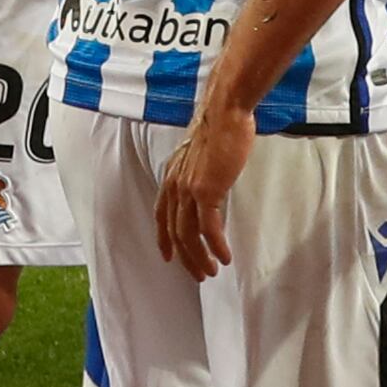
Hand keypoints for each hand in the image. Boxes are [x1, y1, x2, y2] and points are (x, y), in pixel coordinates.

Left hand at [154, 103, 252, 280]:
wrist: (225, 112)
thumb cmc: (219, 127)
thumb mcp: (201, 154)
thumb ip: (199, 172)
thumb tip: (208, 185)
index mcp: (172, 175)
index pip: (161, 214)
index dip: (163, 238)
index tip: (168, 257)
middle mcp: (175, 185)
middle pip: (174, 231)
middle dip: (186, 257)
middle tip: (199, 274)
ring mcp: (188, 189)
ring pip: (189, 235)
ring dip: (200, 258)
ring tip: (213, 271)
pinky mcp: (206, 191)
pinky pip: (209, 229)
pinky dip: (216, 246)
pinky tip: (225, 257)